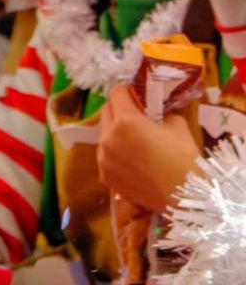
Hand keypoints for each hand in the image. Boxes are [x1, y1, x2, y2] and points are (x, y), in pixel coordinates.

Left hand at [98, 85, 202, 214]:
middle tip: (134, 111)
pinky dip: (115, 151)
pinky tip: (131, 157)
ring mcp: (103, 159)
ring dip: (115, 131)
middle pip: (105, 113)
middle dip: (118, 108)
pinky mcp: (104, 176)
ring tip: (133, 137)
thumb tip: (155, 115)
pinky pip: (105, 156)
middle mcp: (107, 138)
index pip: (116, 94)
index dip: (125, 89)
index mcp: (125, 121)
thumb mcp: (176, 126)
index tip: (132, 91)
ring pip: (103, 136)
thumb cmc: (182, 157)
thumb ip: (160, 115)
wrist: (181, 195)